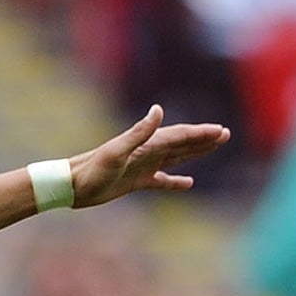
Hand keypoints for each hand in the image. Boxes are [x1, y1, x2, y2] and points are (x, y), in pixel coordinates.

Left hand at [68, 106, 229, 207]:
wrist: (71, 186)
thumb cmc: (91, 170)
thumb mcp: (116, 151)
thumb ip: (138, 132)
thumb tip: (158, 110)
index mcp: (146, 144)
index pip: (179, 136)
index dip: (201, 133)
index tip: (221, 131)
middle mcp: (146, 152)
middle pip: (181, 143)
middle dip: (203, 139)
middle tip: (225, 134)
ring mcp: (142, 166)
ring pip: (175, 157)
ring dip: (194, 152)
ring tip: (213, 148)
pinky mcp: (135, 181)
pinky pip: (161, 180)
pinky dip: (175, 181)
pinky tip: (187, 183)